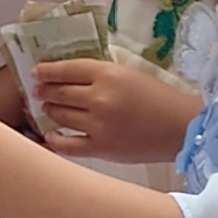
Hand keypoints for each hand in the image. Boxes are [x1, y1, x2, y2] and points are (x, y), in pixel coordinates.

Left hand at [29, 55, 199, 165]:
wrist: (181, 128)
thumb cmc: (159, 98)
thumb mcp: (130, 74)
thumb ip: (102, 74)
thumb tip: (70, 76)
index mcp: (108, 74)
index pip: (66, 69)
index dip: (47, 70)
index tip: (36, 72)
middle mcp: (99, 98)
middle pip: (58, 93)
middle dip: (44, 91)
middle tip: (39, 91)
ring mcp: (98, 125)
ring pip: (59, 116)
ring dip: (49, 111)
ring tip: (47, 109)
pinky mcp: (100, 148)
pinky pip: (66, 144)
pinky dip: (55, 138)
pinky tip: (52, 134)